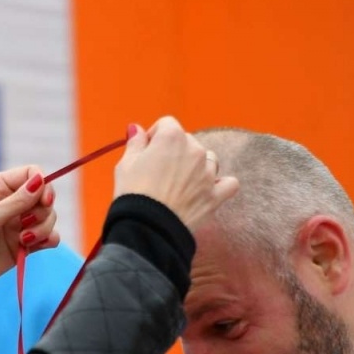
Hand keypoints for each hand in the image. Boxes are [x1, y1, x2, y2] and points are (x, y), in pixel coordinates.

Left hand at [0, 165, 59, 298]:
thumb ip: (16, 201)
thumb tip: (40, 181)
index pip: (32, 174)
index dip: (43, 185)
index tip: (44, 201)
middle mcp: (10, 202)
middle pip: (44, 196)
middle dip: (43, 211)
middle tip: (26, 224)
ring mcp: (18, 224)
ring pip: (49, 217)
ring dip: (43, 228)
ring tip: (23, 240)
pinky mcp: (23, 244)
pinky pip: (48, 237)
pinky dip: (47, 240)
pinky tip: (32, 246)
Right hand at [111, 117, 238, 230]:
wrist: (147, 229)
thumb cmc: (133, 195)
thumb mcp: (125, 165)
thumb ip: (135, 143)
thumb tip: (137, 129)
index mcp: (172, 137)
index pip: (167, 124)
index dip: (155, 137)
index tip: (146, 152)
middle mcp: (195, 150)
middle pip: (187, 142)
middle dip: (174, 153)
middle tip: (158, 174)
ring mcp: (208, 173)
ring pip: (209, 160)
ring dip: (197, 167)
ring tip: (180, 184)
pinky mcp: (215, 196)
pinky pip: (228, 183)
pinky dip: (220, 185)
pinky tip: (208, 190)